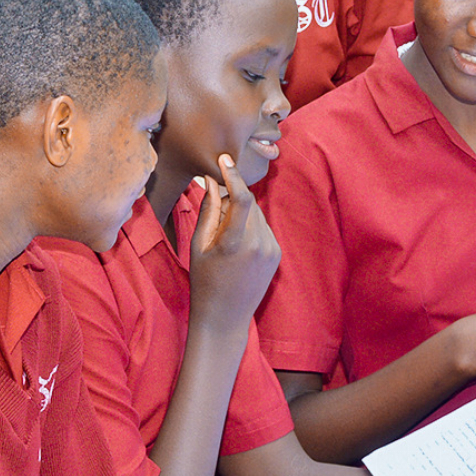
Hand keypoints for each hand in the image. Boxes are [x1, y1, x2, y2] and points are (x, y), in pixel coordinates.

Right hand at [187, 154, 281, 329]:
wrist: (226, 316)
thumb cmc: (204, 281)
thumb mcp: (198, 245)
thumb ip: (208, 211)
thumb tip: (213, 183)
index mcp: (234, 241)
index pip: (242, 197)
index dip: (233, 175)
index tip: (225, 159)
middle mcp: (258, 243)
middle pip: (249, 203)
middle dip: (233, 199)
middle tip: (215, 213)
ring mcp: (271, 249)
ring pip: (257, 214)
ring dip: (242, 213)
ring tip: (226, 236)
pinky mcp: (277, 254)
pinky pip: (263, 227)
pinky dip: (251, 226)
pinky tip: (238, 246)